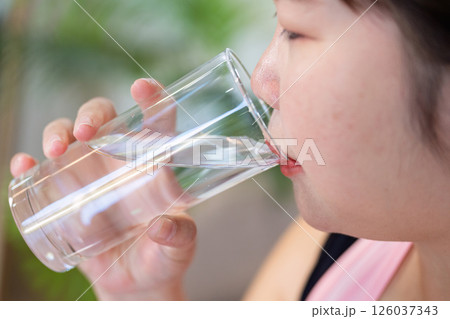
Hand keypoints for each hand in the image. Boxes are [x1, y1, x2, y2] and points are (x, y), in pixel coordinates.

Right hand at [10, 79, 196, 299]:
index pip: (156, 123)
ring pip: (69, 137)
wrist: (136, 283)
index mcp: (154, 166)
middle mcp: (120, 162)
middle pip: (104, 120)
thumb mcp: (179, 249)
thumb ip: (179, 237)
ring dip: (57, 133)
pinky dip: (29, 166)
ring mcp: (90, 176)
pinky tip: (24, 167)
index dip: (151, 99)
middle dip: (91, 115)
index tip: (142, 88)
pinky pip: (42, 174)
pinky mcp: (66, 197)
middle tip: (85, 132)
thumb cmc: (163, 257)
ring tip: (56, 150)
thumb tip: (163, 226)